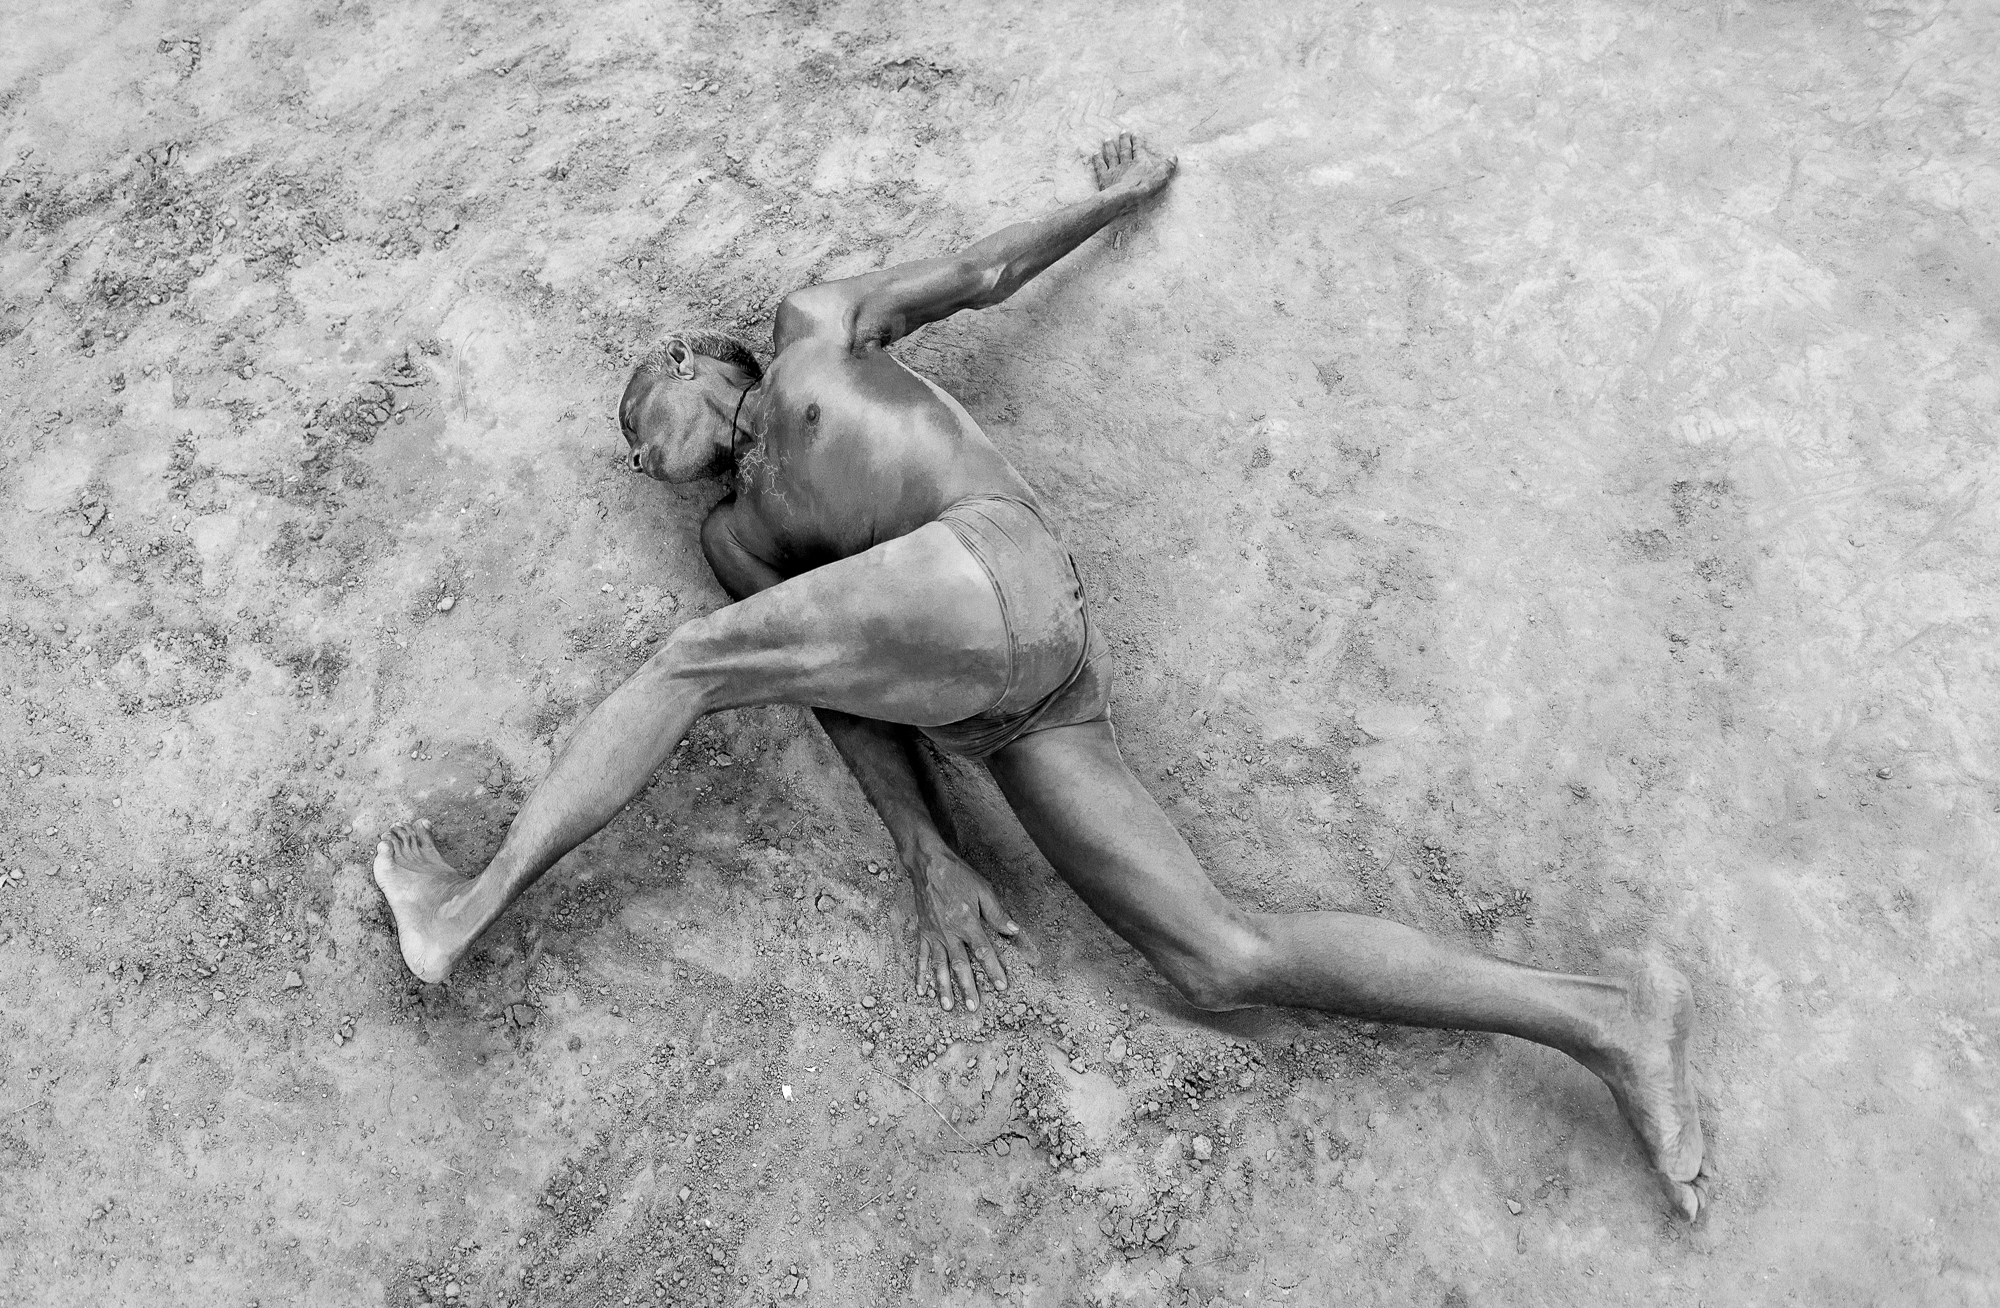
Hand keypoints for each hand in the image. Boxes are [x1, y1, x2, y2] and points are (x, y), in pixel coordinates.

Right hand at [909, 848, 1017, 1011]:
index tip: (1002, 986)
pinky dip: (920, 974)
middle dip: (967, 988)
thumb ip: (998, 913)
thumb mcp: (983, 890)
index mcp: (967, 922)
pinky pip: (920, 957)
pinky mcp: (922, 933)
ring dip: (943, 988)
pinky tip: (921, 991)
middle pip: (960, 965)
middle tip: (973, 1007)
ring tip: (948, 1007)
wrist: (928, 865)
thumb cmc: (957, 875)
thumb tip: (1015, 931)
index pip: (983, 952)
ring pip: (939, 966)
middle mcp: (949, 933)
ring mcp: (934, 935)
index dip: (993, 970)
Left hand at [1092, 132, 1176, 198]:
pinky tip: (1096, 153)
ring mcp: (1114, 170)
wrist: (1125, 197)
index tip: (1135, 133)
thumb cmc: (1144, 188)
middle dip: (1124, 140)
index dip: (1137, 141)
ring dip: (1109, 146)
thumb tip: (1174, 156)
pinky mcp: (1105, 178)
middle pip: (1124, 149)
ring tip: (1107, 139)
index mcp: (1139, 162)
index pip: (1138, 149)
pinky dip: (1098, 159)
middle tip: (1122, 131)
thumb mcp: (1161, 178)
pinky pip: (1101, 166)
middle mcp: (1126, 163)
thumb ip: (1167, 167)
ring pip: (1111, 155)